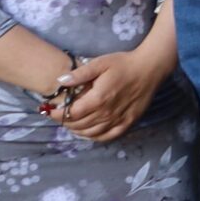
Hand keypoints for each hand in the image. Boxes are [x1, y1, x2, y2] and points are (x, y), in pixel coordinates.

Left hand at [53, 51, 168, 142]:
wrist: (150, 68)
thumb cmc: (124, 64)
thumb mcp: (100, 63)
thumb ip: (80, 74)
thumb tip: (60, 81)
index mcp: (98, 99)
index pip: (71, 114)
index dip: (57, 114)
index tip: (50, 111)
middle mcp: (107, 113)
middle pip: (79, 125)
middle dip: (65, 122)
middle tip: (59, 116)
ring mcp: (118, 120)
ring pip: (91, 133)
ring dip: (77, 131)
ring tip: (71, 124)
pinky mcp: (128, 122)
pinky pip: (108, 136)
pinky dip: (95, 137)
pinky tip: (89, 132)